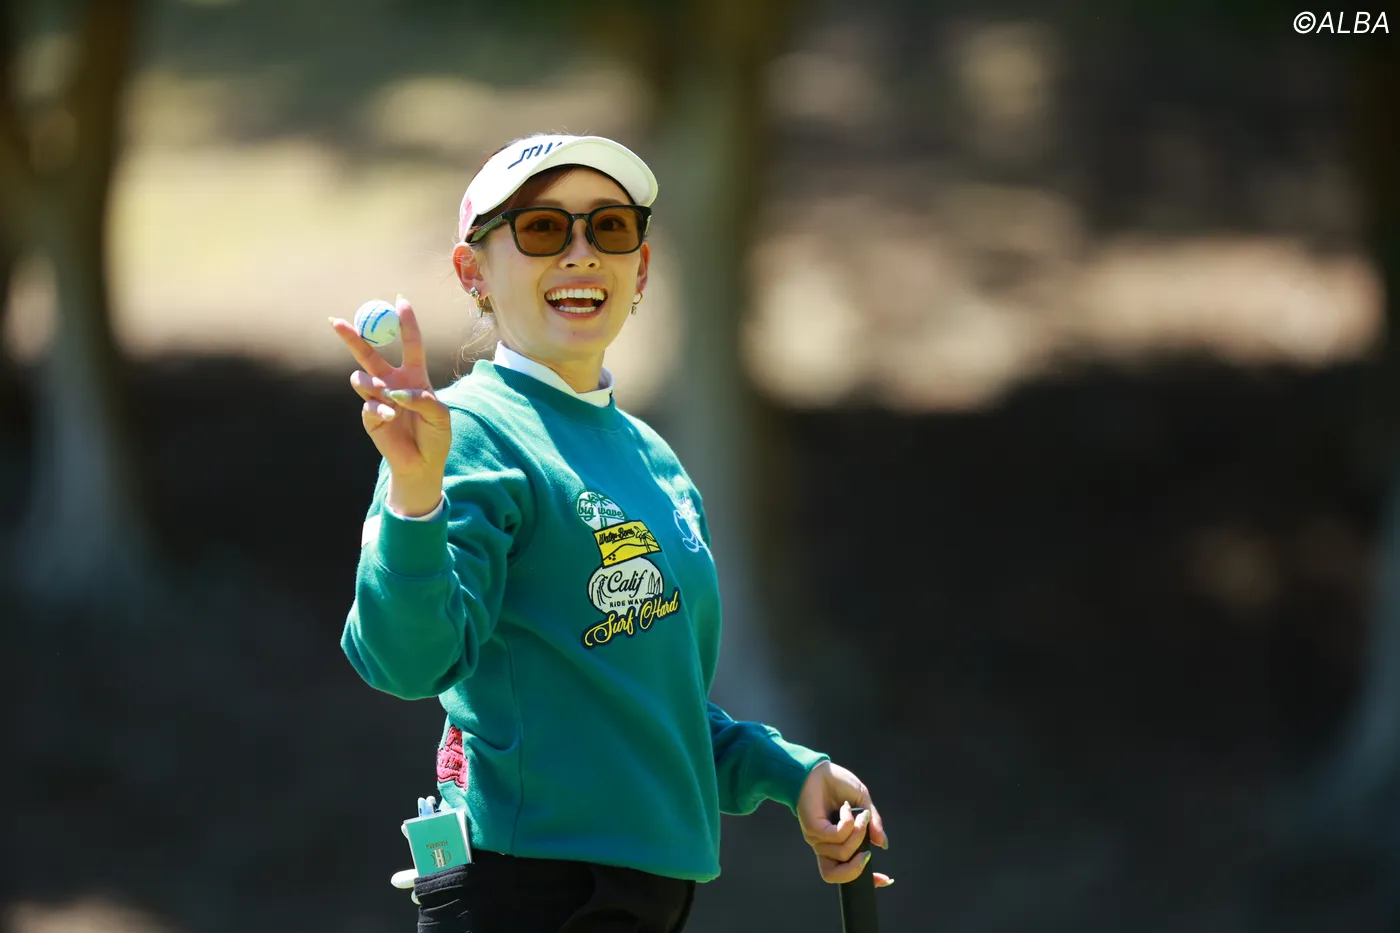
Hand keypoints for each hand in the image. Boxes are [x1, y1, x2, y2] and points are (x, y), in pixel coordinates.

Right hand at [331, 295, 451, 514]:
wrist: (422, 464)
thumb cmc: (436, 437)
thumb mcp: (440, 416)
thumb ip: (423, 398)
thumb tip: (396, 390)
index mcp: (414, 375)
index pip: (410, 344)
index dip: (405, 322)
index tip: (400, 300)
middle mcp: (393, 382)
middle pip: (369, 353)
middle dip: (352, 336)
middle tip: (336, 321)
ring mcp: (378, 398)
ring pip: (361, 378)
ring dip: (372, 384)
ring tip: (386, 395)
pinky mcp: (369, 416)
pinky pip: (367, 405)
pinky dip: (380, 410)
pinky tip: (390, 418)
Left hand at [796, 761, 893, 886]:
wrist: (818, 769)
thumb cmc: (838, 785)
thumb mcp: (863, 803)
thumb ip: (873, 825)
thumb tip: (883, 845)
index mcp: (838, 843)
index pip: (847, 872)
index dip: (867, 881)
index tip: (886, 880)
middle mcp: (826, 845)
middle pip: (835, 875)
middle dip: (856, 868)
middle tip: (867, 852)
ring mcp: (818, 839)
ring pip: (843, 852)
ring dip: (858, 833)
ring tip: (859, 814)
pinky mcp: (813, 828)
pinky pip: (837, 836)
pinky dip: (847, 823)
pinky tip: (845, 808)